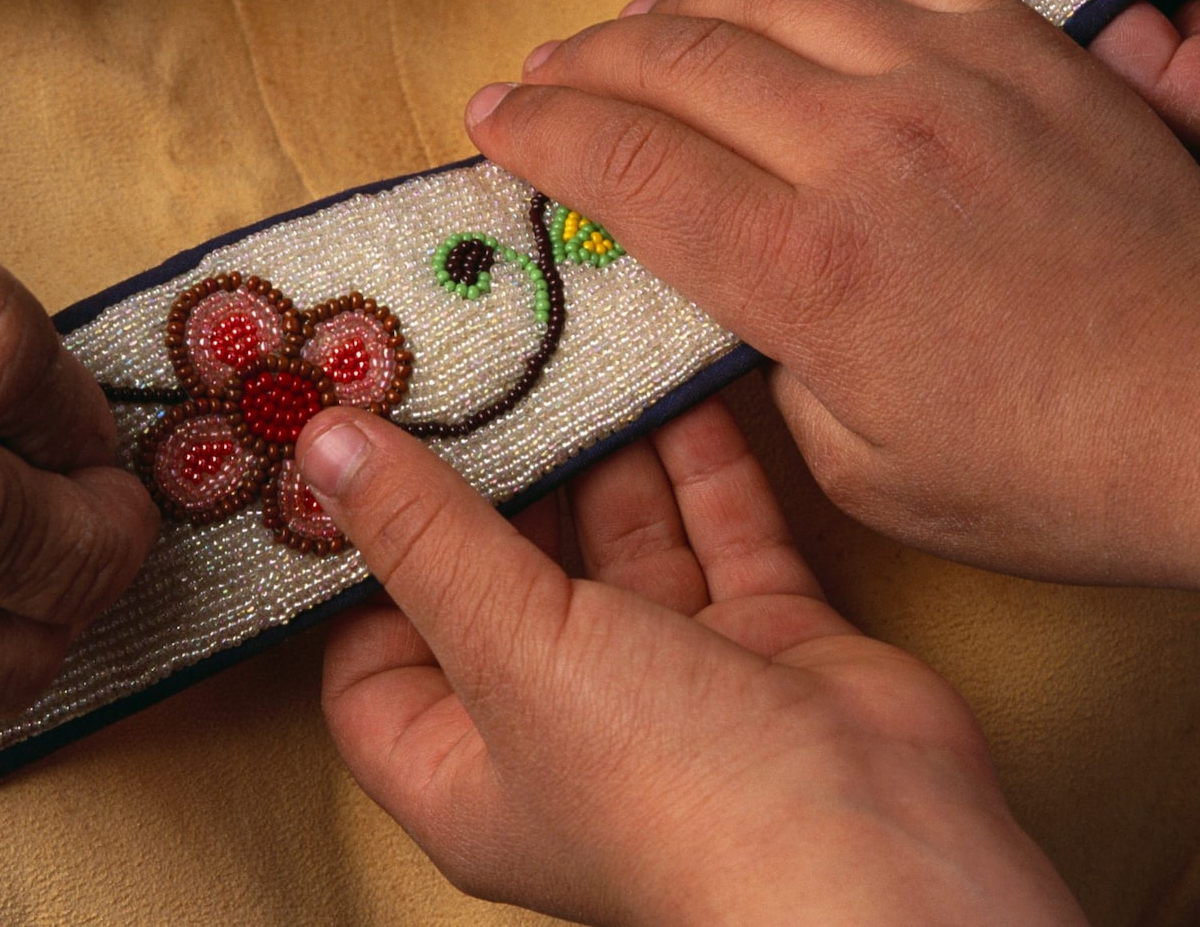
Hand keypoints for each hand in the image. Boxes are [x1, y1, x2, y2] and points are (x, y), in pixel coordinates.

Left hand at [306, 399, 1084, 926]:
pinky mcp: (765, 641)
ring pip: (618, 545)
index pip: (376, 663)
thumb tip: (322, 447)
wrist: (877, 849)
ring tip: (563, 350)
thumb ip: (424, 538)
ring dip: (599, 456)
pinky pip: (720, 531)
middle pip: (503, 583)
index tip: (356, 454)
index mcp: (468, 767)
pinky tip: (669, 377)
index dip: (362, 568)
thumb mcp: (510, 647)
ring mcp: (672, 684)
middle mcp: (563, 727)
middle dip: (493, 482)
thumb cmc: (669, 786)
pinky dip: (699, 461)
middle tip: (465, 367)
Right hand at [466, 0, 1199, 592]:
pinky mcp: (1023, 49)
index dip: (540, 132)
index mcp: (808, 271)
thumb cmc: (1045, 476)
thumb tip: (727, 271)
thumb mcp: (859, 467)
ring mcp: (949, 80)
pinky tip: (781, 5)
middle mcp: (862, 148)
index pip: (626, 165)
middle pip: (675, 60)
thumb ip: (766, 355)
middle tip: (539, 72)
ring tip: (633, 30)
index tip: (488, 117)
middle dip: (583, 61)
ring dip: (676, 8)